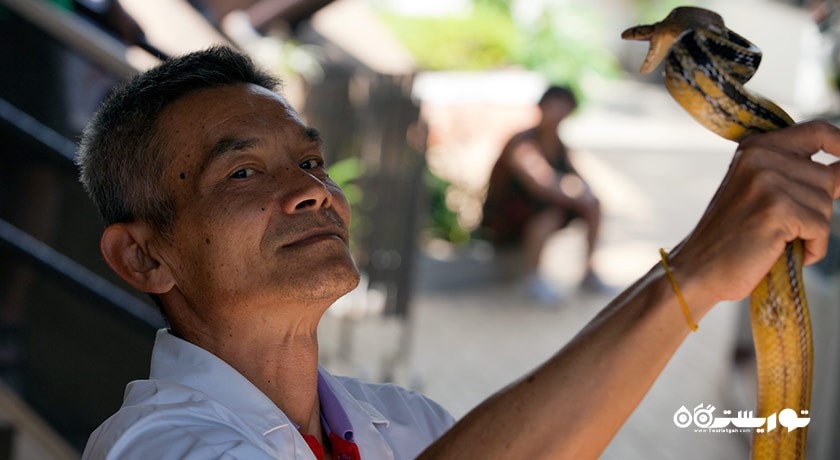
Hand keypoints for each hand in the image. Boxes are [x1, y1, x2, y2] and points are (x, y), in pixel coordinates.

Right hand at [668, 120, 839, 304]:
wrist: (699, 268)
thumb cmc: (734, 236)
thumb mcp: (760, 191)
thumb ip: (797, 174)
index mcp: (756, 148)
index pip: (817, 131)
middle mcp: (760, 158)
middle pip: (828, 177)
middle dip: (817, 208)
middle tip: (785, 227)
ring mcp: (767, 182)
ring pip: (826, 205)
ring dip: (811, 230)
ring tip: (779, 240)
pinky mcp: (775, 209)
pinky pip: (820, 228)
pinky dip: (812, 248)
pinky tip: (785, 252)